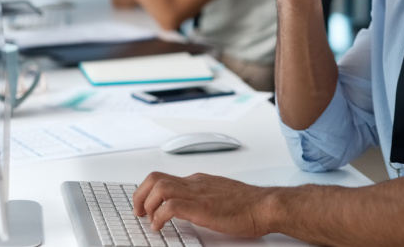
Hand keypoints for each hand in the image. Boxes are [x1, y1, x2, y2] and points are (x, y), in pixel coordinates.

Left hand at [133, 172, 272, 236]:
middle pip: (156, 178)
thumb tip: (193, 207)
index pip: (166, 178)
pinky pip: (170, 207)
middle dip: (140, 195)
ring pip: (159, 187)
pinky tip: (161, 226)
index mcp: (199, 181)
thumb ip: (205, 197)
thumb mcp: (221, 196)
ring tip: (148, 219)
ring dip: (146, 204)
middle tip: (138, 211)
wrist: (266, 205)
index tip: (145, 205)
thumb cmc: (250, 204)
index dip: (149, 192)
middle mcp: (195, 183)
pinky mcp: (201, 207)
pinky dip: (159, 217)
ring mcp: (198, 194)